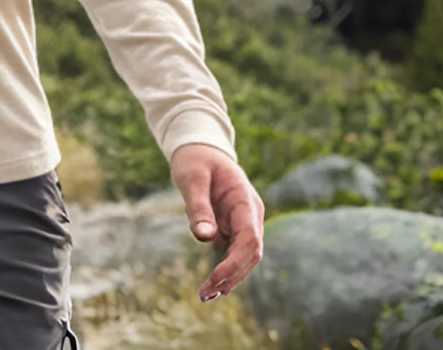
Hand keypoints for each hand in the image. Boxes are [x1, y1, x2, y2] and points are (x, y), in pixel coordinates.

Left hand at [169, 142, 264, 302]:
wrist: (199, 148)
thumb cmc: (195, 159)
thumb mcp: (192, 178)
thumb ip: (198, 207)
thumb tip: (204, 238)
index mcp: (244, 200)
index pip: (249, 238)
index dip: (236, 262)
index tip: (215, 277)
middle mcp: (250, 214)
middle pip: (250, 253)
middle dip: (231, 275)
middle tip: (206, 292)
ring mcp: (243, 221)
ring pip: (244, 256)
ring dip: (229, 276)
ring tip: (206, 293)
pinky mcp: (234, 227)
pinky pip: (234, 252)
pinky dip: (226, 268)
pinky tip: (212, 285)